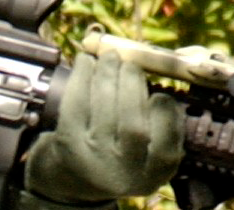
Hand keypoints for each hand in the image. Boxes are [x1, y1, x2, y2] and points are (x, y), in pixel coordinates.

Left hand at [22, 51, 183, 204]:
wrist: (70, 177)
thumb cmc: (117, 153)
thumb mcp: (147, 152)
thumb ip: (161, 124)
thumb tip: (156, 72)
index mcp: (153, 174)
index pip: (167, 142)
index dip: (165, 111)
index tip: (159, 94)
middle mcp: (124, 174)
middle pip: (133, 126)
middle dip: (133, 85)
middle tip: (131, 63)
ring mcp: (92, 161)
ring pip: (105, 111)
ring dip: (108, 74)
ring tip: (110, 57)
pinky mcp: (67, 145)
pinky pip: (76, 105)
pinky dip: (81, 77)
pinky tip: (85, 61)